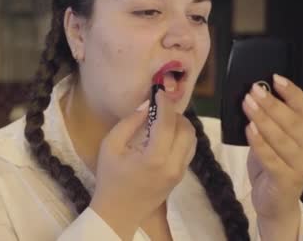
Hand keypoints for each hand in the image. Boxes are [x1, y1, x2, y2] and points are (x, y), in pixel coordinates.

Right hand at [90, 91, 196, 238]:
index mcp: (153, 158)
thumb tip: (147, 105)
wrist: (118, 212)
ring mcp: (180, 172)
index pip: (167, 123)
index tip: (159, 91)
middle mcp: (173, 165)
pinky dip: (182, 137)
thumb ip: (129, 122)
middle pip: (186, 129)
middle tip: (159, 107)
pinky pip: (189, 149)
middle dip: (174, 113)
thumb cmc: (110, 178)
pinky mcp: (181, 176)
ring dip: (181, 125)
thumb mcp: (110, 146)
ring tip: (163, 120)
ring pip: (192, 139)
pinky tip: (167, 135)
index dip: (165, 103)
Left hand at [242, 74, 302, 222]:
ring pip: (281, 139)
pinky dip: (259, 142)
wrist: (275, 202)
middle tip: (254, 90)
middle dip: (272, 104)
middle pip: (293, 122)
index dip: (292, 92)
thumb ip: (270, 121)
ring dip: (262, 119)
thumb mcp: (274, 139)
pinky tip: (249, 128)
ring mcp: (302, 166)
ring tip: (247, 104)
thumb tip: (255, 94)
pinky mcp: (287, 180)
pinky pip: (271, 158)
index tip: (275, 78)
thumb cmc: (273, 165)